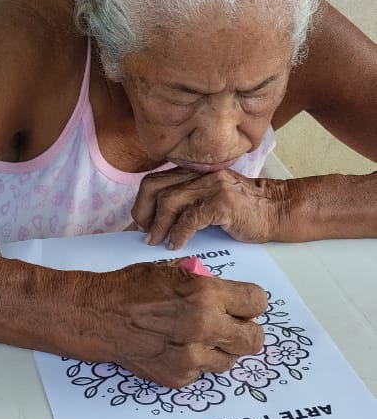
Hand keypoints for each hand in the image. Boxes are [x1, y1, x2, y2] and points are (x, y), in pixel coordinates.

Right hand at [76, 262, 266, 387]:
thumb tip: (229, 294)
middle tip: (232, 326)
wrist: (99, 316)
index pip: (258, 302)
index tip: (243, 304)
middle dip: (247, 331)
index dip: (251, 303)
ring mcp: (191, 357)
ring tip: (199, 337)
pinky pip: (203, 372)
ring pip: (231, 360)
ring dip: (221, 349)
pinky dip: (196, 362)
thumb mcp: (174, 270)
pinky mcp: (179, 377)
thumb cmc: (133, 288)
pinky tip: (177, 348)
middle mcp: (203, 327)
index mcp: (205, 294)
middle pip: (255, 340)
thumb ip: (207, 283)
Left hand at [132, 168, 290, 247]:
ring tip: (157, 242)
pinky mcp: (222, 203)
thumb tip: (156, 226)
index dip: (141, 204)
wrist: (276, 210)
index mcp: (193, 173)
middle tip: (144, 234)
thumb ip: (186, 204)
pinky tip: (176, 245)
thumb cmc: (243, 210)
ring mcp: (211, 187)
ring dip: (159, 226)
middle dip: (143, 213)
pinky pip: (191, 218)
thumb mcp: (209, 200)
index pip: (154, 181)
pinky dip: (179, 234)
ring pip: (169, 201)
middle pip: (154, 187)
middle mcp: (199, 175)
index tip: (140, 225)